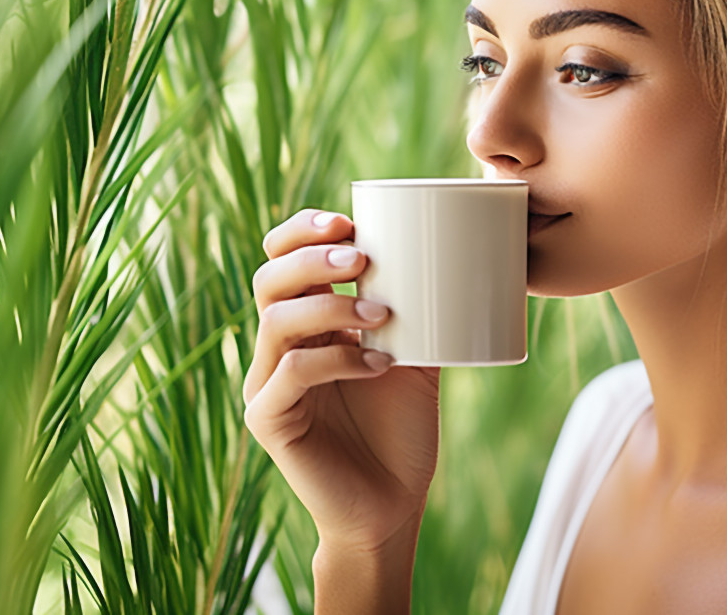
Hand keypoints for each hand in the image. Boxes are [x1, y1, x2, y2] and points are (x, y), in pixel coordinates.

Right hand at [244, 208, 440, 552]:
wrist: (392, 505)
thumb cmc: (400, 429)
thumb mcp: (416, 358)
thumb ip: (420, 311)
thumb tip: (460, 255)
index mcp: (306, 324)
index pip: (280, 259)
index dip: (301, 231)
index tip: (348, 221)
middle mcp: (277, 349)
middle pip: (268, 279)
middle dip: (311, 257)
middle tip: (361, 259)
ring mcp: (266, 384)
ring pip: (276, 321)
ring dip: (331, 308)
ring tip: (383, 314)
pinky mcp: (268, 421)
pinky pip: (289, 375)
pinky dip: (336, 361)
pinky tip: (377, 365)